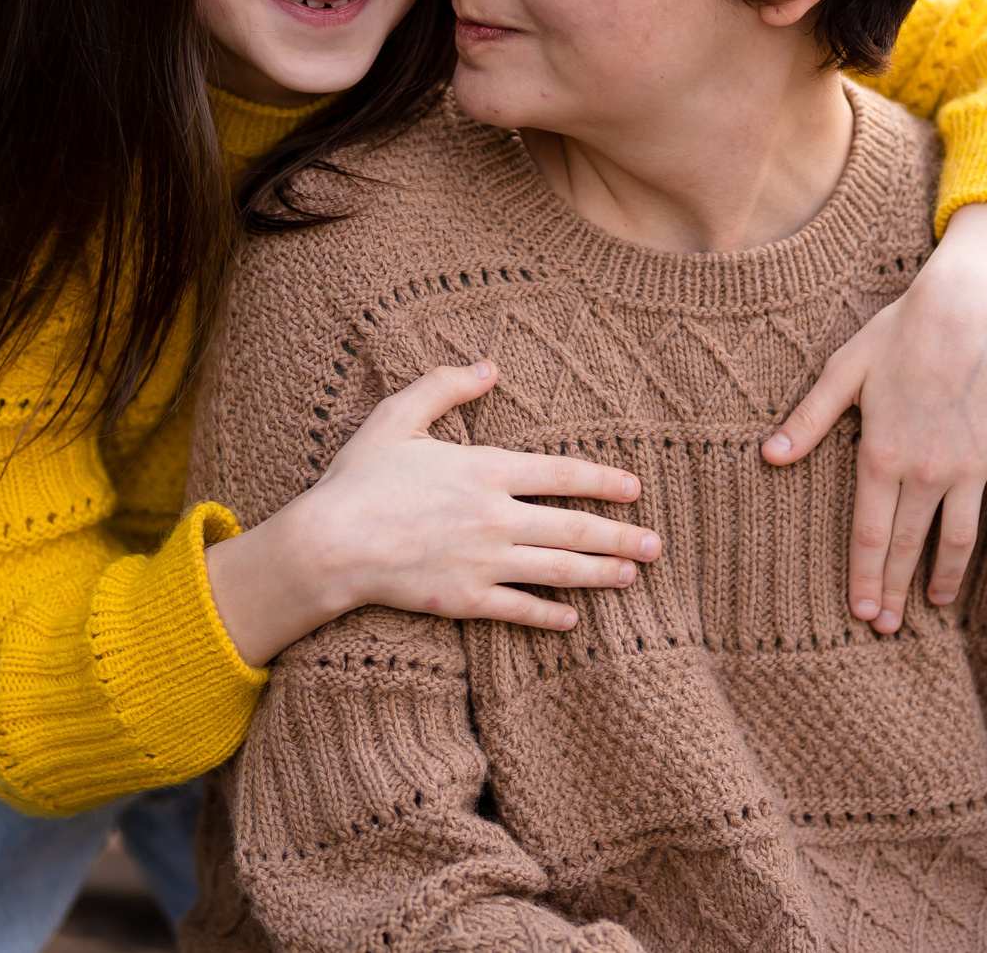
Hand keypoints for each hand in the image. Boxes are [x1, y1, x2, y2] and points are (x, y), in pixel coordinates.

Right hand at [207, 360, 659, 664]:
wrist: (329, 545)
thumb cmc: (360, 478)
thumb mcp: (398, 417)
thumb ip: (445, 387)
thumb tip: (488, 366)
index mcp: (487, 470)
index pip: (564, 475)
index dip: (605, 481)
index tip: (635, 488)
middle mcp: (496, 518)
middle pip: (574, 529)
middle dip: (621, 536)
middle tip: (657, 544)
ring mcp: (484, 563)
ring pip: (558, 571)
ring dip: (601, 574)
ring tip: (632, 576)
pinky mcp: (466, 600)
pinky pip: (520, 609)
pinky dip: (550, 615)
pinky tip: (573, 619)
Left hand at [763, 203, 986, 632]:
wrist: (968, 310)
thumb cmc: (898, 336)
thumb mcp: (843, 372)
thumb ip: (808, 420)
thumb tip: (769, 457)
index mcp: (882, 455)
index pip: (871, 535)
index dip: (866, 578)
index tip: (862, 614)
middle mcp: (928, 471)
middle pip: (910, 546)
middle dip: (897, 591)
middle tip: (889, 628)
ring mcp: (971, 466)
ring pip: (960, 538)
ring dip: (946, 576)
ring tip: (935, 604)